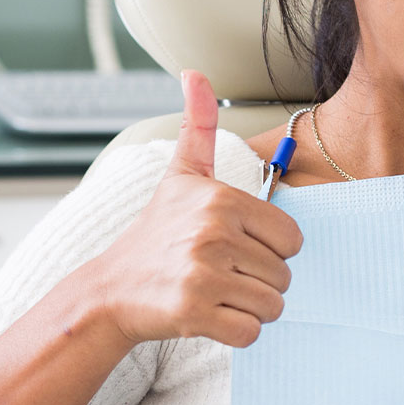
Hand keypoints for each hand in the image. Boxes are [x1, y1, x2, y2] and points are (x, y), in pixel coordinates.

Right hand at [85, 70, 303, 347]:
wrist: (110, 289)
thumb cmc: (156, 232)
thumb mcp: (180, 174)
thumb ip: (198, 124)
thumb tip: (194, 72)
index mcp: (222, 200)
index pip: (293, 239)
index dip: (270, 248)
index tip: (236, 246)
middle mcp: (213, 234)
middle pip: (285, 275)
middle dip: (259, 280)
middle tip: (222, 273)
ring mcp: (203, 276)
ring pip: (273, 305)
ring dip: (250, 307)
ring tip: (216, 292)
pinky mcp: (195, 314)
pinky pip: (251, 333)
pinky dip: (237, 331)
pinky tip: (210, 315)